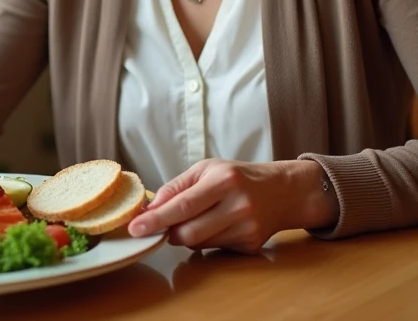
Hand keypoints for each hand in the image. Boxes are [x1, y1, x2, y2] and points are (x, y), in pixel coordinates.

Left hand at [127, 159, 338, 253]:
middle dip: (169, 231)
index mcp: (224, 181)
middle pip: (188, 233)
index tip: (135, 229)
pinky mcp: (251, 245)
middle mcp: (238, 205)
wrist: (282, 191)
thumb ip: (176, 187)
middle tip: (165, 224)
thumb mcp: (207, 169)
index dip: (156, 220)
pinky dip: (206, 240)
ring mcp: (247, 228)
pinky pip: (214, 249)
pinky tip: (218, 224)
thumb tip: (149, 209)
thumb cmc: (238, 176)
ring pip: (198, 243)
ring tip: (200, 216)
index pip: (182, 206)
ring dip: (187, 234)